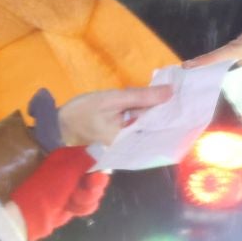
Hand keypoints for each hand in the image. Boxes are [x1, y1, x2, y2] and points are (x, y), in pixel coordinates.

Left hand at [9, 146, 109, 240]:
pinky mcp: (75, 201)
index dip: (99, 167)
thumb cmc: (48, 189)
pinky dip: (81, 208)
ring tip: (70, 202)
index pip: (94, 156)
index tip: (97, 176)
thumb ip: (86, 160)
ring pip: (95, 192)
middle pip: (98, 176)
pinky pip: (89, 203)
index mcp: (68, 157)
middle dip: (92, 188)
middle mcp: (73, 169)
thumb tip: (101, 147)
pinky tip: (70, 209)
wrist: (32, 215)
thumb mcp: (67, 171)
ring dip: (85, 200)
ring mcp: (74, 186)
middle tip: (80, 191)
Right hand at [59, 85, 173, 146]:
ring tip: (167, 95)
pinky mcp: (122, 140)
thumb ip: (141, 97)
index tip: (184, 97)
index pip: (161, 128)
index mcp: (130, 143)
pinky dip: (145, 116)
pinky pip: (140, 128)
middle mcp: (131, 148)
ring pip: (149, 127)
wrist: (56, 125)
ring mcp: (127, 145)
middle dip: (166, 111)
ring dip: (156, 112)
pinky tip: (150, 104)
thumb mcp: (111, 100)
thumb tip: (170, 92)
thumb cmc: (81, 113)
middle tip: (177, 91)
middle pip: (157, 129)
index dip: (174, 112)